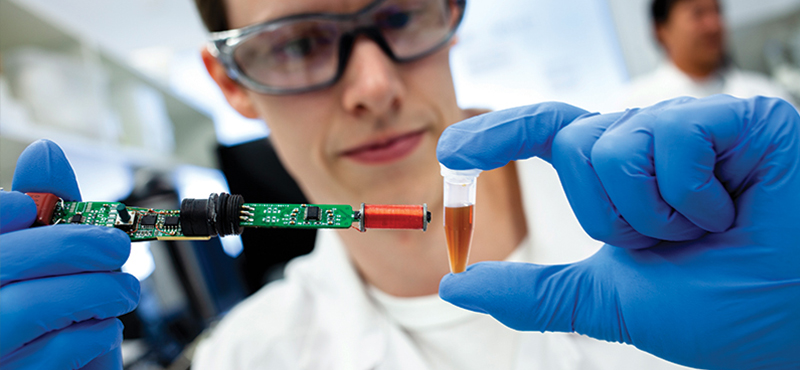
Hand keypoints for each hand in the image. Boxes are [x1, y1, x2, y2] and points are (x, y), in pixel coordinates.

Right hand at [0, 140, 138, 369]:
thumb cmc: (59, 318)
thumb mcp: (58, 263)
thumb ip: (52, 211)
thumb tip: (44, 154)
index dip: (0, 210)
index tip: (34, 206)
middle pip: (1, 261)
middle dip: (71, 246)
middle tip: (116, 246)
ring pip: (29, 307)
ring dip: (96, 291)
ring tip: (121, 291)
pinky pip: (56, 350)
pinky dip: (96, 333)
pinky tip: (102, 330)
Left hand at [436, 96, 799, 368]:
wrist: (796, 317)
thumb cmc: (720, 307)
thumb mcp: (607, 301)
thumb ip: (534, 293)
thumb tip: (459, 284)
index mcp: (620, 178)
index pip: (546, 134)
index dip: (496, 135)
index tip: (451, 150)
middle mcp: (649, 144)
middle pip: (574, 144)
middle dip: (614, 215)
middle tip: (674, 242)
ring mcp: (689, 128)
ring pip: (613, 143)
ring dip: (657, 212)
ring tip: (707, 229)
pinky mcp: (732, 119)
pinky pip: (670, 139)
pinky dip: (695, 197)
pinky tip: (733, 209)